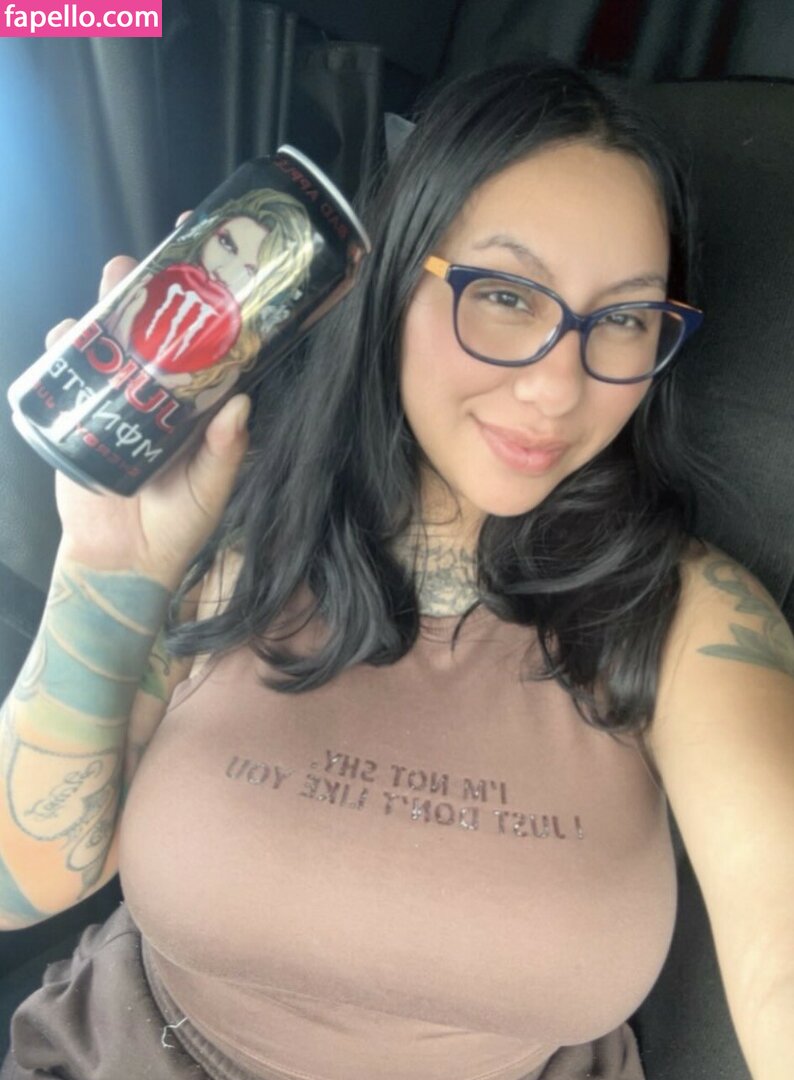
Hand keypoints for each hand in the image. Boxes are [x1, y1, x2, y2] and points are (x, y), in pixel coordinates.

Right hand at [52, 215, 249, 589]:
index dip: (201, 301)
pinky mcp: (75, 416)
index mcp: (193, 402)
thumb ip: (225, 451)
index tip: (205, 258)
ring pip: (103, 341)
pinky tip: (65, 338)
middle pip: (145, 327)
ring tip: (109, 291)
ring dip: (100, 309)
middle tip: (141, 267)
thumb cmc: (179, 524)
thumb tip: (242, 402)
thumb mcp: (211, 487)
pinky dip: (62, 351)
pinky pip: (65, 374)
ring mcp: (112, 399)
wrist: (123, 561)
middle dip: (142, 289)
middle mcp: (153, 391)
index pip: (200, 342)